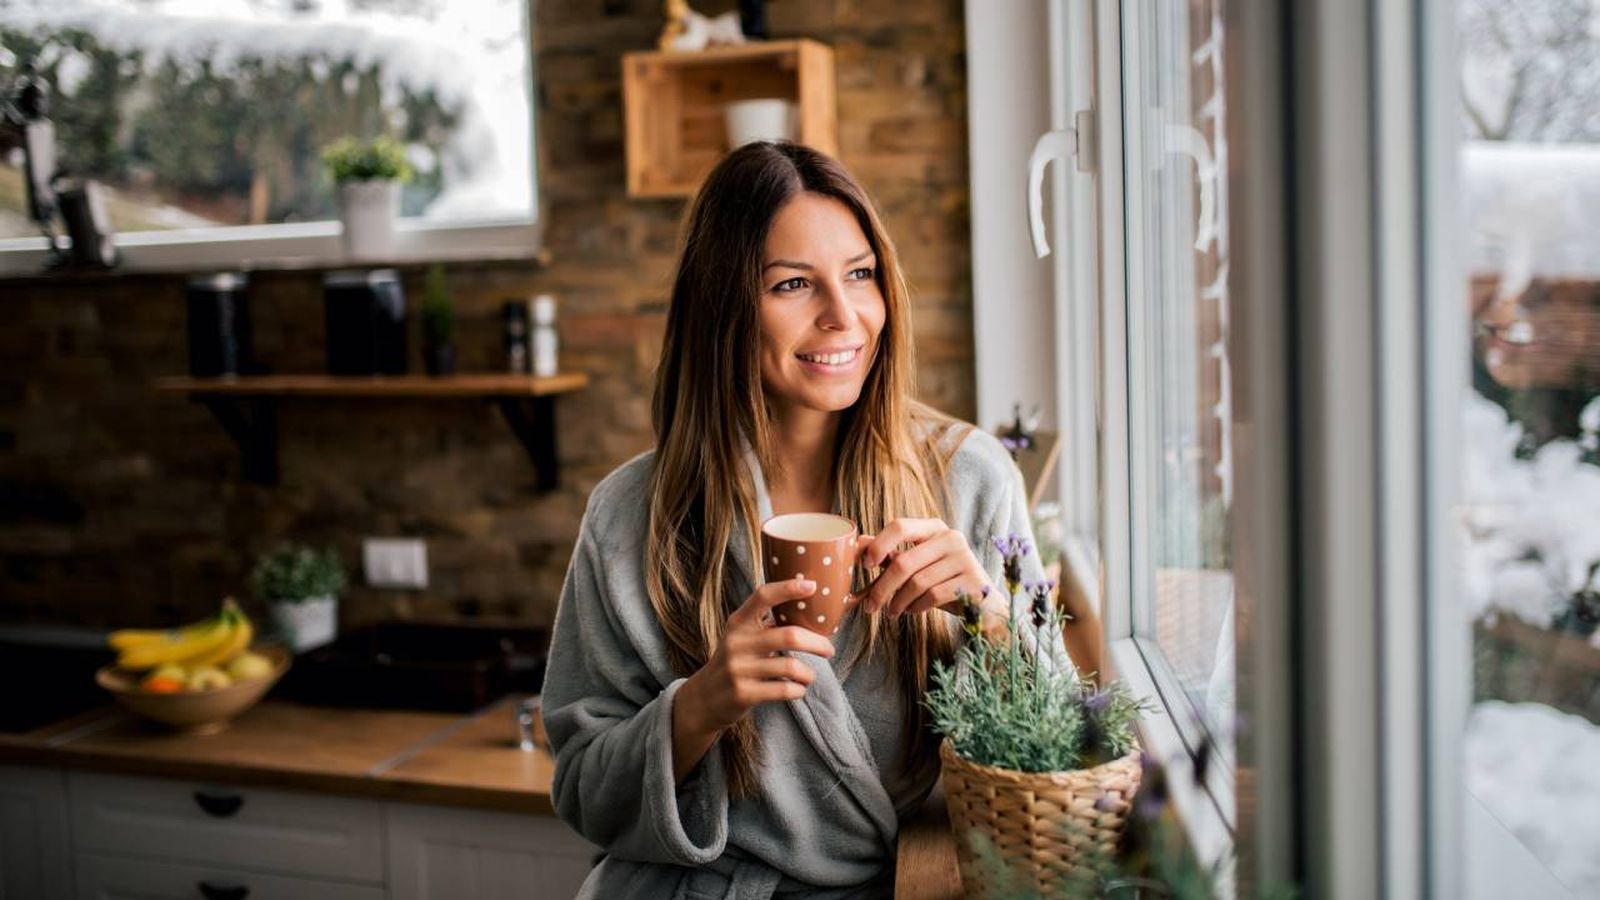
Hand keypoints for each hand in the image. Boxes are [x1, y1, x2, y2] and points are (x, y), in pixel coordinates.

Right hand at [678, 578, 836, 734]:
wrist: (704, 698)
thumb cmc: (734, 662)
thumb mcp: (741, 637)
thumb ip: (765, 624)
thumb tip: (807, 610)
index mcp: (738, 623)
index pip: (763, 596)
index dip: (788, 588)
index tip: (812, 585)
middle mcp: (736, 642)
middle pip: (789, 636)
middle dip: (817, 643)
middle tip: (828, 649)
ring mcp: (738, 669)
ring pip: (790, 667)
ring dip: (808, 673)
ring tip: (808, 676)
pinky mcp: (743, 694)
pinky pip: (784, 690)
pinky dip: (798, 690)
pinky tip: (797, 689)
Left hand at [859, 518, 995, 616]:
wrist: (984, 605)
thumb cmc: (944, 582)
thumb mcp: (918, 566)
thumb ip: (892, 554)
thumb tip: (859, 543)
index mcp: (934, 527)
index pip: (900, 526)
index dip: (879, 545)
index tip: (865, 565)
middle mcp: (951, 537)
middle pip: (904, 561)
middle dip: (882, 587)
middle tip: (870, 607)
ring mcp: (965, 559)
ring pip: (917, 582)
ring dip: (898, 601)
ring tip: (892, 612)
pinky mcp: (973, 582)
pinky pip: (934, 595)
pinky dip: (916, 607)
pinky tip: (912, 611)